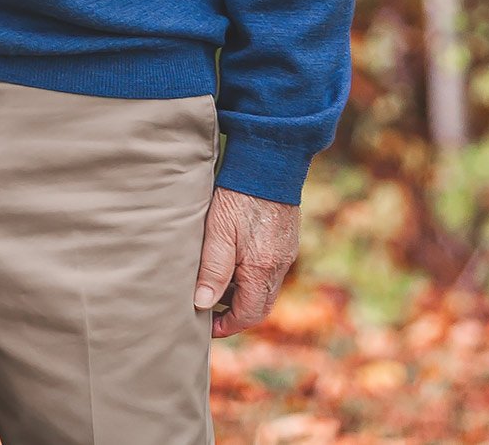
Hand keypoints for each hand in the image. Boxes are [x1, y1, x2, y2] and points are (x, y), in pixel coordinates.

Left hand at [192, 187, 299, 338]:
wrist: (270, 161)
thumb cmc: (239, 195)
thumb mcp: (218, 232)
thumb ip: (212, 271)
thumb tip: (202, 304)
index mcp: (262, 269)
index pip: (249, 314)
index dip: (227, 325)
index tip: (207, 327)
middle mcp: (279, 265)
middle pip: (260, 305)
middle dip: (236, 313)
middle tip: (211, 311)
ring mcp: (286, 252)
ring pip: (266, 288)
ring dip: (243, 294)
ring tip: (217, 285)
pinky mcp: (286, 239)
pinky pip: (271, 270)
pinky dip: (252, 276)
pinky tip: (234, 261)